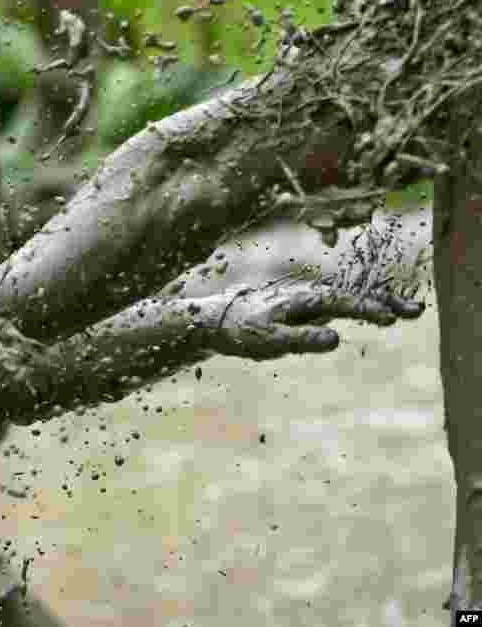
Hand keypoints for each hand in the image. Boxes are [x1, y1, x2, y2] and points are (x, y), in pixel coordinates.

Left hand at [207, 280, 423, 359]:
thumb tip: (336, 338)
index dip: (366, 309)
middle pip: (353, 295)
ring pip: (350, 298)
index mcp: (301, 299)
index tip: (389, 317)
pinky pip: (341, 304)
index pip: (341, 303)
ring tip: (408, 311)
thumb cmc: (242, 330)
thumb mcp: (269, 339)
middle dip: (385, 301)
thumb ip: (301, 339)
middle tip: (416, 311)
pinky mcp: (308, 307)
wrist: (218, 318)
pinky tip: (379, 314)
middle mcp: (309, 295)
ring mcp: (310, 299)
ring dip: (379, 303)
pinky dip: (363, 306)